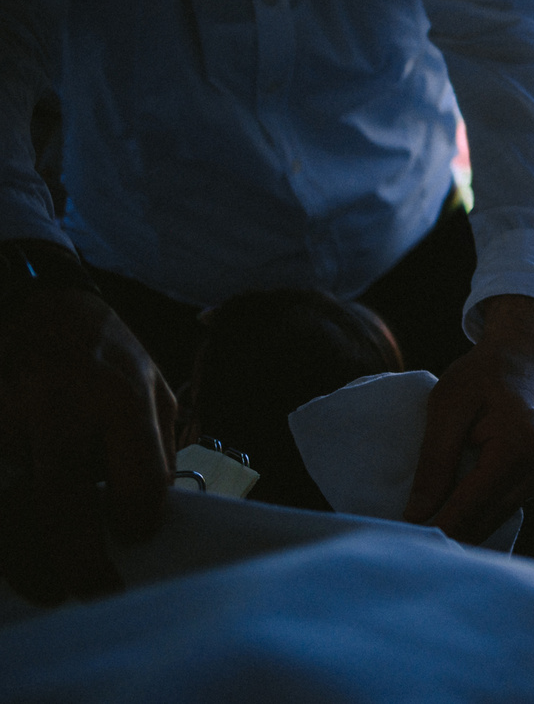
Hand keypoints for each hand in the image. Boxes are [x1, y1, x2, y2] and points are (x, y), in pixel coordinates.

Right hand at [0, 285, 173, 603]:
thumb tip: (157, 514)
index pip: (135, 482)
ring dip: (27, 557)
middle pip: (62, 505)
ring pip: (11, 506)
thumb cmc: (103, 350)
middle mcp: (59, 407)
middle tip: (93, 592)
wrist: (38, 303)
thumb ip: (157, 447)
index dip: (139, 521)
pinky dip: (7, 526)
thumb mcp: (153, 385)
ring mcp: (8, 417)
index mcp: (119, 396)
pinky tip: (19, 546)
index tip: (136, 534)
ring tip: (48, 585)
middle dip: (78, 561)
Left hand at [404, 294, 533, 543]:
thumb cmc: (484, 372)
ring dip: (465, 522)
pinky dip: (482, 508)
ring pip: (497, 517)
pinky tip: (456, 504)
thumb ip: (434, 461)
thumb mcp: (448, 405)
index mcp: (519, 448)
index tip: (401, 543)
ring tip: (427, 522)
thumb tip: (416, 514)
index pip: (470, 508)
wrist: (528, 351)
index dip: (434, 529)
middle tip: (407, 538)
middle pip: (485, 521)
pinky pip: (509, 503)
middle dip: (447, 531)